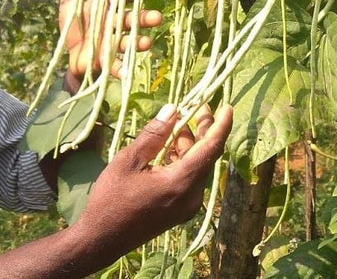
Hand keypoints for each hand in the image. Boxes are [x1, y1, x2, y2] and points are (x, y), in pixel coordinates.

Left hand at [58, 0, 161, 91]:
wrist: (68, 53)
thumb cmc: (74, 22)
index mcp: (109, 5)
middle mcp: (116, 22)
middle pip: (133, 18)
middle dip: (145, 18)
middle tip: (157, 17)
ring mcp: (114, 42)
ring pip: (129, 40)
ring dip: (139, 42)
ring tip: (146, 43)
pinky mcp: (107, 61)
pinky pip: (116, 65)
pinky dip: (122, 69)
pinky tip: (127, 72)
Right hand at [74, 104, 232, 264]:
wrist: (100, 241)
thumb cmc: (110, 200)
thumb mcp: (129, 161)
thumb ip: (154, 134)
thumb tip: (173, 109)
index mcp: (181, 182)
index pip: (211, 148)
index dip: (221, 125)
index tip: (227, 106)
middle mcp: (191, 195)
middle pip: (206, 155)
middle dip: (203, 129)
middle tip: (198, 105)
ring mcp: (187, 205)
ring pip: (197, 165)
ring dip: (189, 143)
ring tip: (176, 123)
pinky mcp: (180, 209)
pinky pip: (189, 177)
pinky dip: (182, 159)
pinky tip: (168, 145)